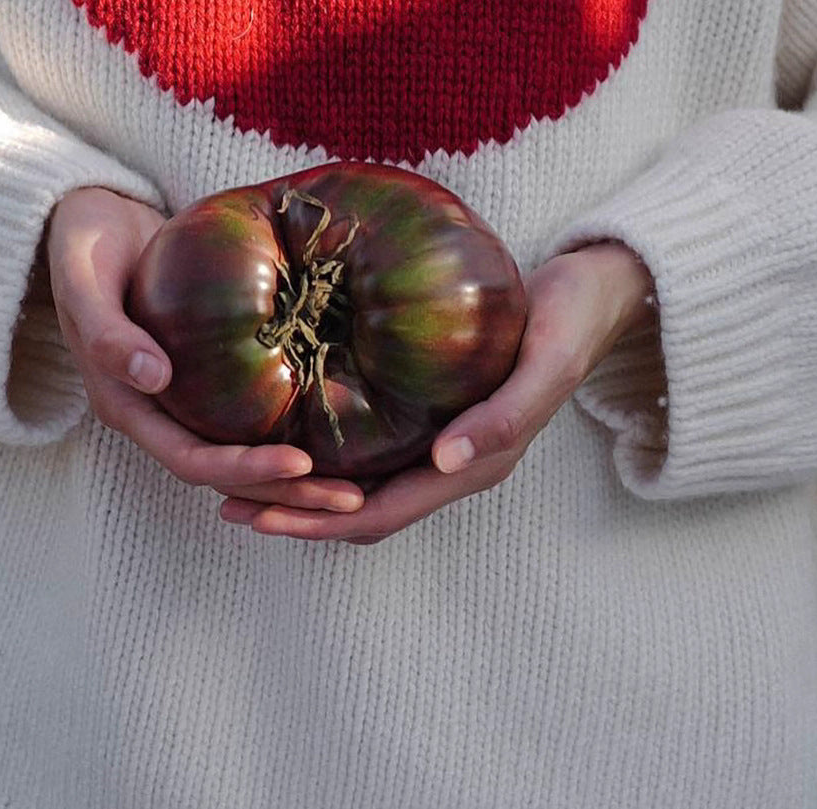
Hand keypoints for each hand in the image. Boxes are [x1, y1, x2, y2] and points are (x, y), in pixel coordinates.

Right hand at [46, 187, 363, 514]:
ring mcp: (182, 394)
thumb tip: (154, 378)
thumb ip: (106, 333)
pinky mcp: (205, 371)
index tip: (301, 464)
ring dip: (294, 474)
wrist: (90, 219)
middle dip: (286, 490)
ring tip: (356, 482)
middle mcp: (157, 410)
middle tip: (352, 497)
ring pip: (242, 448)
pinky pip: (250, 411)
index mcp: (126, 404)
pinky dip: (289, 425)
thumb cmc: (83, 247)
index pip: (191, 460)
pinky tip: (336, 422)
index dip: (245, 470)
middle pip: (226, 472)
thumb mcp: (83, 282)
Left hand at [219, 241, 656, 543]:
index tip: (260, 514)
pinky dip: (328, 451)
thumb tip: (446, 464)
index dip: (320, 522)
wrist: (591, 294)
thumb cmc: (565, 322)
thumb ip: (503, 416)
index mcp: (475, 463)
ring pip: (364, 483)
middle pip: (363, 509)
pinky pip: (374, 446)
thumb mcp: (543, 363)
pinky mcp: (434, 410)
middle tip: (225, 499)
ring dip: (304, 490)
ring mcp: (443, 439)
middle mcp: (453, 461)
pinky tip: (288, 426)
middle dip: (296, 515)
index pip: (384, 512)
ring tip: (239, 474)